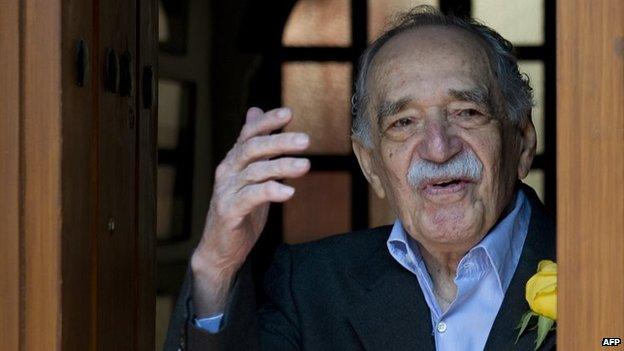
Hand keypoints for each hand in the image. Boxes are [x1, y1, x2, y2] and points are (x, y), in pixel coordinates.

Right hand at [191, 107, 309, 315]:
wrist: (220, 249)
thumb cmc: (240, 210)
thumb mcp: (250, 175)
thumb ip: (256, 148)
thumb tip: (254, 111)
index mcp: (234, 161)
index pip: (249, 134)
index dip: (267, 121)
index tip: (288, 113)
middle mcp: (227, 171)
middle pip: (253, 149)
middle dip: (280, 142)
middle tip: (306, 140)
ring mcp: (226, 191)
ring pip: (255, 171)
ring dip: (282, 166)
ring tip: (305, 165)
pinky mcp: (229, 211)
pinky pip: (251, 197)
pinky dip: (270, 191)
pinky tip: (289, 192)